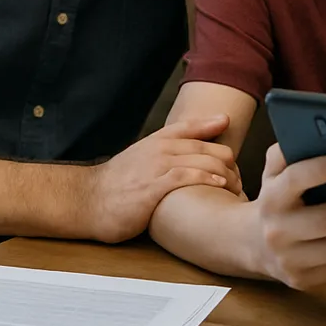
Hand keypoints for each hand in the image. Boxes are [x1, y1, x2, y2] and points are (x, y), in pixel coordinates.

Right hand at [87, 116, 241, 243]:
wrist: (86, 201)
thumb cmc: (119, 183)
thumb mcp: (143, 156)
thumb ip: (169, 147)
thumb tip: (193, 145)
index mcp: (158, 140)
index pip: (192, 126)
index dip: (214, 123)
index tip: (229, 123)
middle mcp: (160, 149)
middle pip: (208, 148)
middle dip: (230, 162)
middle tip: (239, 177)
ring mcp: (157, 167)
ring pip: (203, 162)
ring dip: (226, 175)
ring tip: (236, 186)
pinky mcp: (153, 188)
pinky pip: (187, 177)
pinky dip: (207, 179)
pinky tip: (219, 186)